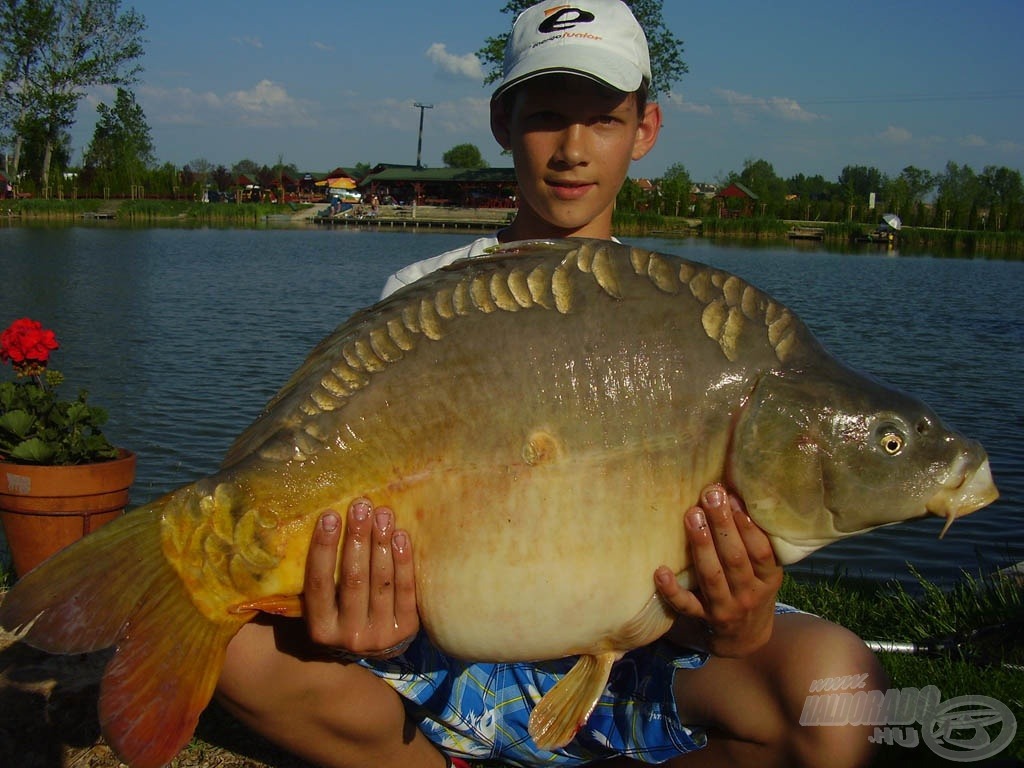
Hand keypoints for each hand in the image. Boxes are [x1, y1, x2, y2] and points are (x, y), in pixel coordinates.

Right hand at [303, 498, 418, 658]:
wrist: (375, 650)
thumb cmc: (343, 614)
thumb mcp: (323, 608)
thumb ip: (318, 580)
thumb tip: (316, 526)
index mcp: (320, 629)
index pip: (319, 584)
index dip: (323, 548)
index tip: (330, 516)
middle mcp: (349, 636)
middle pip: (353, 579)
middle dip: (358, 538)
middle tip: (361, 506)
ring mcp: (380, 636)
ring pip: (381, 582)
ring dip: (381, 543)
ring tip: (383, 514)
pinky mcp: (406, 630)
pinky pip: (406, 590)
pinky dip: (403, 561)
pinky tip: (401, 536)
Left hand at [655, 484, 781, 657]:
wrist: (746, 638)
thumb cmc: (753, 588)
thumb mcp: (765, 570)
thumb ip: (755, 540)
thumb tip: (733, 494)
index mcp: (768, 578)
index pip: (760, 550)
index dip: (746, 524)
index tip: (732, 497)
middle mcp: (749, 594)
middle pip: (734, 558)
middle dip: (722, 525)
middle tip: (709, 496)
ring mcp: (725, 608)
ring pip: (712, 576)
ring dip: (701, 545)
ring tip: (691, 516)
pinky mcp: (703, 619)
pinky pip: (686, 605)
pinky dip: (672, 591)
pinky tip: (660, 571)